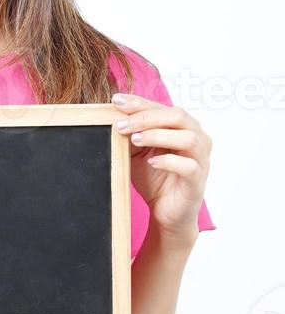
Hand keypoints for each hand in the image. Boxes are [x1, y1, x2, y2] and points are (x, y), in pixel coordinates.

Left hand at [111, 93, 211, 237]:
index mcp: (183, 127)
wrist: (165, 212)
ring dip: (158, 135)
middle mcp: (197, 139)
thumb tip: (113, 116)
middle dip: (146, 118)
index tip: (116, 101)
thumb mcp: (138, 152)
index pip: (163, 107)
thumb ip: (131, 134)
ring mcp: (201, 160)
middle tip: (121, 125)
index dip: (139, 103)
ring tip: (135, 140)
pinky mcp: (198, 181)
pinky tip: (152, 162)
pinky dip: (169, 161)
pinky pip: (189, 166)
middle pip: (178, 116)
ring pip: (187, 138)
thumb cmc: (154, 178)